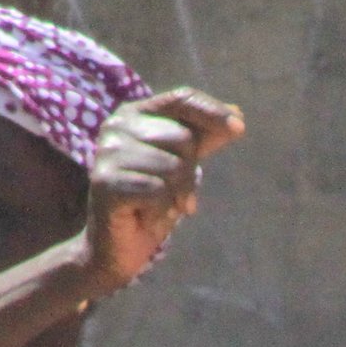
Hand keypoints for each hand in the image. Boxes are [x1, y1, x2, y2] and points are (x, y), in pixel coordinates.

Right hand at [86, 89, 244, 287]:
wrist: (116, 247)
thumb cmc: (151, 202)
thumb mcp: (183, 165)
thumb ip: (204, 138)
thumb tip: (238, 114)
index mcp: (134, 113)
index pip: (181, 98)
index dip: (212, 111)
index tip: (240, 128)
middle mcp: (117, 126)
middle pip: (183, 137)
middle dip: (190, 171)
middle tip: (173, 192)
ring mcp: (108, 153)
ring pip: (173, 167)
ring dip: (176, 195)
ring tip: (158, 205)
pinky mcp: (105, 182)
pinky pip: (158, 191)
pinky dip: (161, 210)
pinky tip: (145, 216)